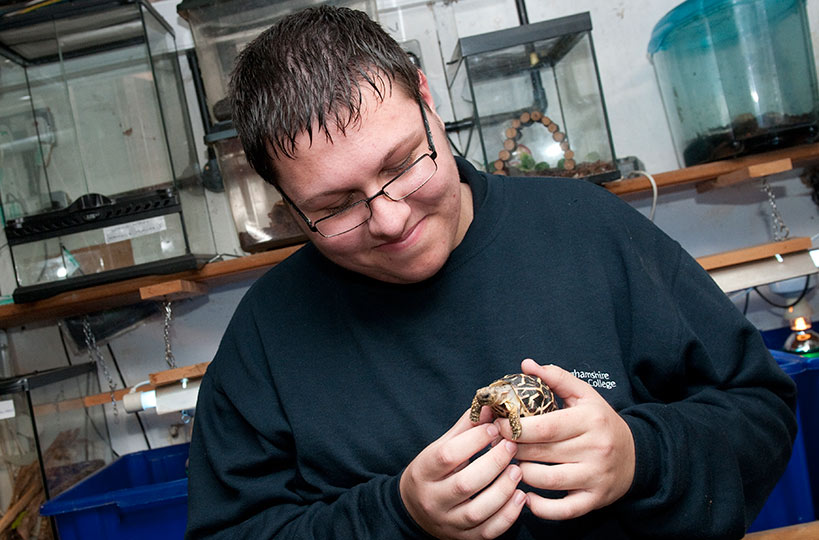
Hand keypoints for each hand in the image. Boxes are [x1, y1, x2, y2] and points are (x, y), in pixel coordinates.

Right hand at [400, 408, 526, 538]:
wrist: (414, 510)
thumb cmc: (432, 472)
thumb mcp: (440, 447)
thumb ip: (465, 429)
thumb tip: (489, 407)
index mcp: (423, 472)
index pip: (447, 456)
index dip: (473, 440)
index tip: (493, 427)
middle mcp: (433, 500)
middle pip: (465, 484)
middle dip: (493, 463)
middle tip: (511, 446)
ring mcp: (448, 522)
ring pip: (478, 511)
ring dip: (503, 490)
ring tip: (517, 470)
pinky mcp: (463, 538)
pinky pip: (488, 531)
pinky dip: (508, 516)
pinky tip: (520, 496)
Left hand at [497, 359, 634, 520]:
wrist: (636, 455)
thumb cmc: (600, 421)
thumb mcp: (584, 395)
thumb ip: (556, 378)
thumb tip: (526, 364)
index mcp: (589, 420)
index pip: (546, 427)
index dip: (516, 428)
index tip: (498, 426)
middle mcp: (595, 448)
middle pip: (542, 453)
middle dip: (513, 449)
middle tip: (496, 445)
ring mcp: (595, 476)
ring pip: (548, 481)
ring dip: (522, 474)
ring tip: (511, 464)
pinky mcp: (594, 499)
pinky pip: (563, 511)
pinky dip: (541, 508)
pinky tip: (525, 496)